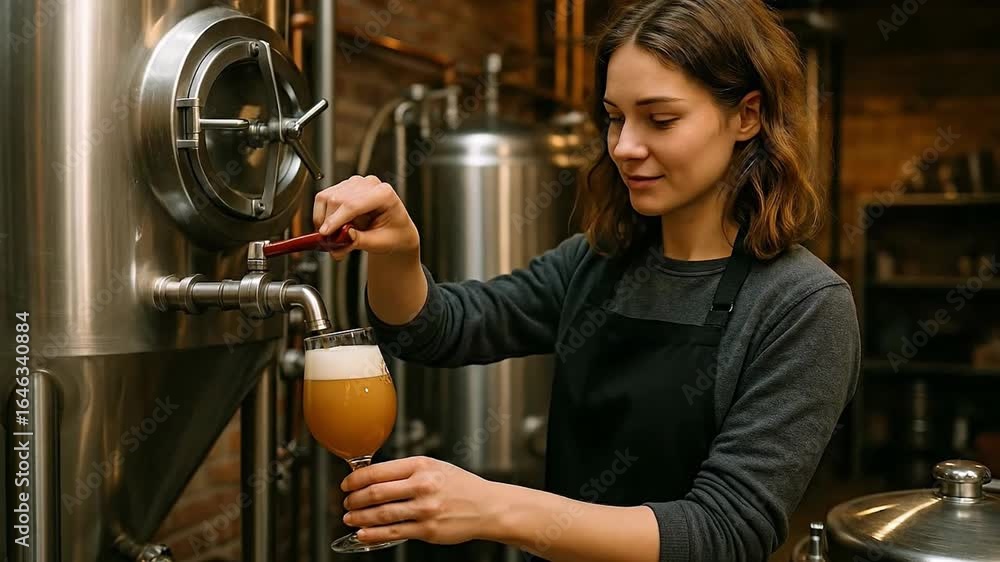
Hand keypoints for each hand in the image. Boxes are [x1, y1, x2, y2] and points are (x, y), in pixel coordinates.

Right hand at [313, 175, 419, 260]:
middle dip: (329, 223)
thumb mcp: (380, 243)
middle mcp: (370, 184)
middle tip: (331, 244)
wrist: (397, 232)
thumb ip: (360, 240)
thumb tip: (341, 237)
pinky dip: (323, 215)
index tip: (325, 233)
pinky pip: (324, 198)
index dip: (336, 219)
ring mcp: (356, 183)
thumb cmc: (394, 235)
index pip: (353, 204)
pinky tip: (334, 228)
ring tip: (335, 237)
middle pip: (337, 199)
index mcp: (384, 195)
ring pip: (326, 197)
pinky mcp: (344, 187)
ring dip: (324, 219)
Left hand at [341, 456, 506, 544]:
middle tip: (346, 502)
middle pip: (376, 493)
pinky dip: (373, 534)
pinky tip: (363, 533)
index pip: (378, 471)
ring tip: (350, 518)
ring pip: (381, 514)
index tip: (347, 484)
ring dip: (360, 517)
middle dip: (354, 499)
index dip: (355, 479)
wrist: (486, 506)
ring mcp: (425, 509)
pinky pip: (394, 532)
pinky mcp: (428, 529)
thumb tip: (373, 478)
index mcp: (421, 465)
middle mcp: (423, 485)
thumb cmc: (459, 485)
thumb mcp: (435, 467)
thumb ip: (406, 471)